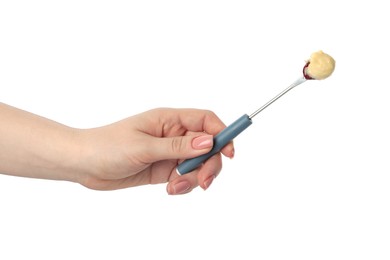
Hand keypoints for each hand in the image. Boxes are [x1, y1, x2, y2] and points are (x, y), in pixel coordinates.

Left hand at [77, 108, 233, 193]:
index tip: (229, 152)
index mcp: (169, 120)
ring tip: (175, 187)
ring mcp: (170, 153)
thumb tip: (209, 142)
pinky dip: (184, 185)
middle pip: (207, 146)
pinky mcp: (164, 169)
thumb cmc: (107, 146)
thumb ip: (177, 146)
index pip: (206, 120)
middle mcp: (173, 134)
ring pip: (198, 164)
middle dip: (209, 164)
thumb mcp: (144, 147)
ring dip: (194, 178)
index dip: (222, 133)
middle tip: (203, 182)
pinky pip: (185, 177)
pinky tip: (170, 189)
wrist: (84, 164)